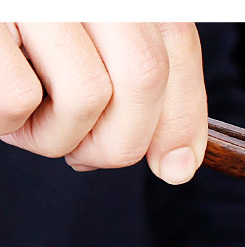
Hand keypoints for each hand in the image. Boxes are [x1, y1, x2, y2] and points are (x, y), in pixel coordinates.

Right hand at [0, 22, 207, 183]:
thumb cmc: (11, 37)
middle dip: (124, 140)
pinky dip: (12, 122)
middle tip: (86, 154)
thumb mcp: (75, 46)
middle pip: (143, 76)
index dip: (183, 114)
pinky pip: (21, 97)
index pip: (173, 40)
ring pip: (90, 95)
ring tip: (30, 116)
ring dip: (62, 135)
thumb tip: (178, 164)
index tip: (176, 165)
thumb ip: (129, 86)